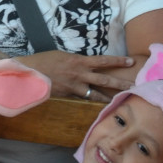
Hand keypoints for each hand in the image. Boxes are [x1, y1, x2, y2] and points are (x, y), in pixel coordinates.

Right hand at [16, 50, 133, 101]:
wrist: (28, 73)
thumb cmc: (43, 61)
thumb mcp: (61, 55)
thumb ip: (76, 61)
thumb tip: (85, 64)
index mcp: (79, 60)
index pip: (104, 60)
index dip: (118, 61)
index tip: (131, 62)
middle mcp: (79, 74)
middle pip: (105, 79)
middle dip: (121, 83)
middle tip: (135, 86)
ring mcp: (74, 86)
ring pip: (95, 93)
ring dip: (109, 97)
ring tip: (120, 101)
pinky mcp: (67, 95)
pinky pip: (82, 98)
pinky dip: (90, 101)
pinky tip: (97, 106)